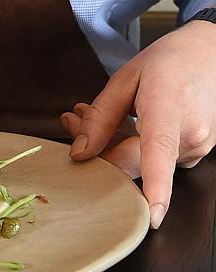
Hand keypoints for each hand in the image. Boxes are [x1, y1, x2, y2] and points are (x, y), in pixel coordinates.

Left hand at [60, 20, 215, 228]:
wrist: (213, 51)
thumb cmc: (171, 60)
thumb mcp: (125, 79)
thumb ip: (99, 118)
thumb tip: (80, 154)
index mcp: (170, 111)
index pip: (158, 157)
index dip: (155, 189)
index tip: (151, 217)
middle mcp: (189, 136)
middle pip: (129, 163)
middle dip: (95, 148)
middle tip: (72, 120)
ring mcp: (196, 148)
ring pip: (139, 163)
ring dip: (110, 144)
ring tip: (89, 115)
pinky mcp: (194, 153)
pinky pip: (154, 160)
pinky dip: (132, 146)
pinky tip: (120, 124)